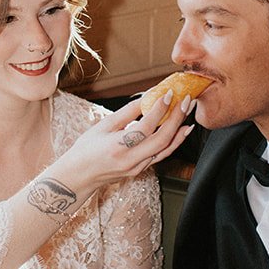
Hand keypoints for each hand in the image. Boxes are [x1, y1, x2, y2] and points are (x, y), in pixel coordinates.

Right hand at [54, 91, 194, 197]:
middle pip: (162, 139)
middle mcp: (130, 160)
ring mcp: (137, 167)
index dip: (160, 109)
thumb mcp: (103, 126)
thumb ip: (127, 113)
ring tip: (189, 112)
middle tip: (186, 101)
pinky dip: (174, 141)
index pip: (146, 127)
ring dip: (180, 130)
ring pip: (165, 149)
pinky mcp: (140, 170)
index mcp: (118, 146)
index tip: (169, 93)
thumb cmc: (86, 149)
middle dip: (176, 118)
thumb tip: (146, 97)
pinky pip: (161, 155)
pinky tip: (183, 130)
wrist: (80, 175)